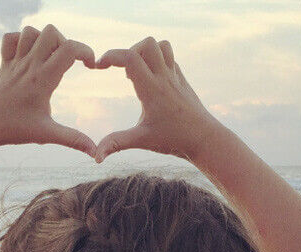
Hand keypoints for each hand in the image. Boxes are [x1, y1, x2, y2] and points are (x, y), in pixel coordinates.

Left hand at [0, 25, 96, 156]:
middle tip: (66, 62)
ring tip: (47, 58)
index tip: (91, 66)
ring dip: (43, 40)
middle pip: (52, 32)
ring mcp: (14, 62)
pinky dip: (20, 41)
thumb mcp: (47, 134)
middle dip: (65, 42)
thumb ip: (73, 140)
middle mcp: (29, 65)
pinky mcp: (3, 64)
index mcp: (43, 78)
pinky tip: (27, 56)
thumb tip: (95, 152)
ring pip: (30, 32)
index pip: (70, 49)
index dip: (86, 52)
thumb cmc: (13, 130)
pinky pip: (10, 39)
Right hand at [94, 38, 221, 162]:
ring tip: (137, 73)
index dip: (110, 56)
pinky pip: (170, 57)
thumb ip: (116, 144)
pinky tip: (150, 78)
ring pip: (161, 46)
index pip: (130, 58)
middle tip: (122, 72)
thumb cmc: (174, 140)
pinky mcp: (182, 79)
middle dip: (129, 51)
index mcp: (152, 89)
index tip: (99, 67)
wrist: (205, 140)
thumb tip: (95, 157)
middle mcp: (165, 78)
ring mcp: (175, 76)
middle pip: (147, 44)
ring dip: (145, 52)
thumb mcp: (141, 141)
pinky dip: (156, 59)